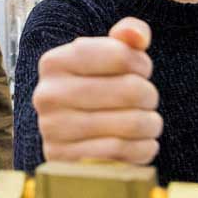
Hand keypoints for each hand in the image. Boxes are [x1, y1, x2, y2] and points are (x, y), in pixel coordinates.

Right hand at [32, 17, 161, 164]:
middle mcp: (47, 95)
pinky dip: (142, 148)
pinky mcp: (69, 162)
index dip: (141, 63)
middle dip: (149, 95)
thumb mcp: (109, 57)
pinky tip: (138, 143)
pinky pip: (125, 152)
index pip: (120, 54)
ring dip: (151, 123)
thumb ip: (127, 35)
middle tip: (144, 100)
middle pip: (131, 88)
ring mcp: (54, 131)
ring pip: (133, 122)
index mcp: (53, 62)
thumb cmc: (98, 91)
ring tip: (145, 122)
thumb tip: (135, 35)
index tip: (139, 71)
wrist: (76, 140)